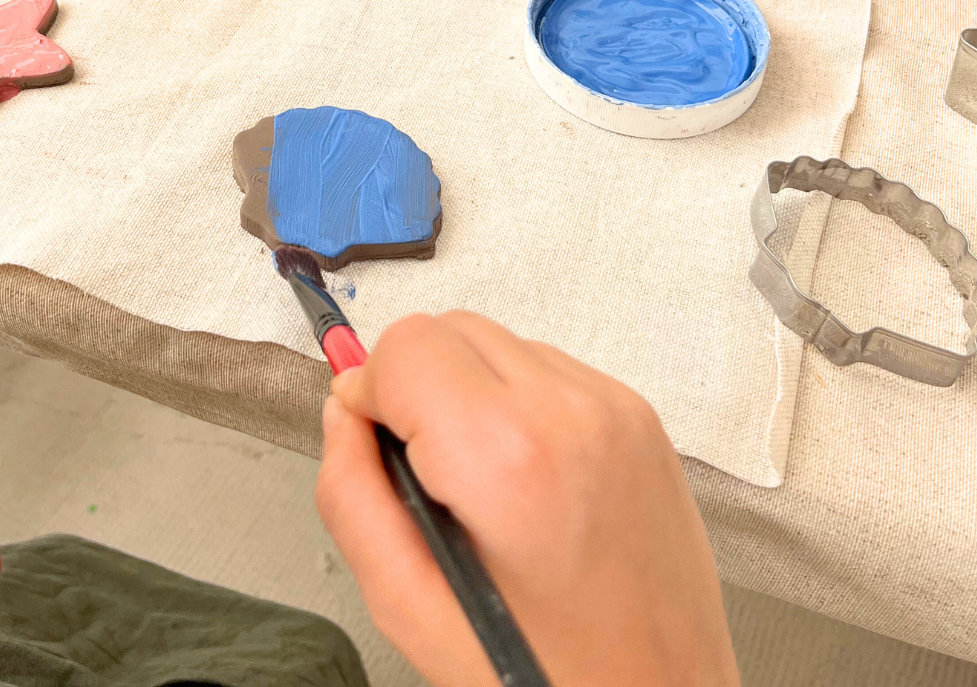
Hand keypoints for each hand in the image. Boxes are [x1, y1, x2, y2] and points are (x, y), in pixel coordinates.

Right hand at [316, 312, 739, 686]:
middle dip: (413, 384)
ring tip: (478, 479)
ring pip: (498, 341)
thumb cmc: (551, 671)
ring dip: (466, 391)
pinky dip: (516, 400)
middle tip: (421, 466)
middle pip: (449, 328)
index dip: (371, 390)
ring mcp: (614, 407)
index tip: (374, 437)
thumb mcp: (412, 606)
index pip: (406, 346)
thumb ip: (352, 495)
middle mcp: (571, 414)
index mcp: (509, 459)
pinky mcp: (637, 412)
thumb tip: (343, 416)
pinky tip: (521, 472)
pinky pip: (547, 366)